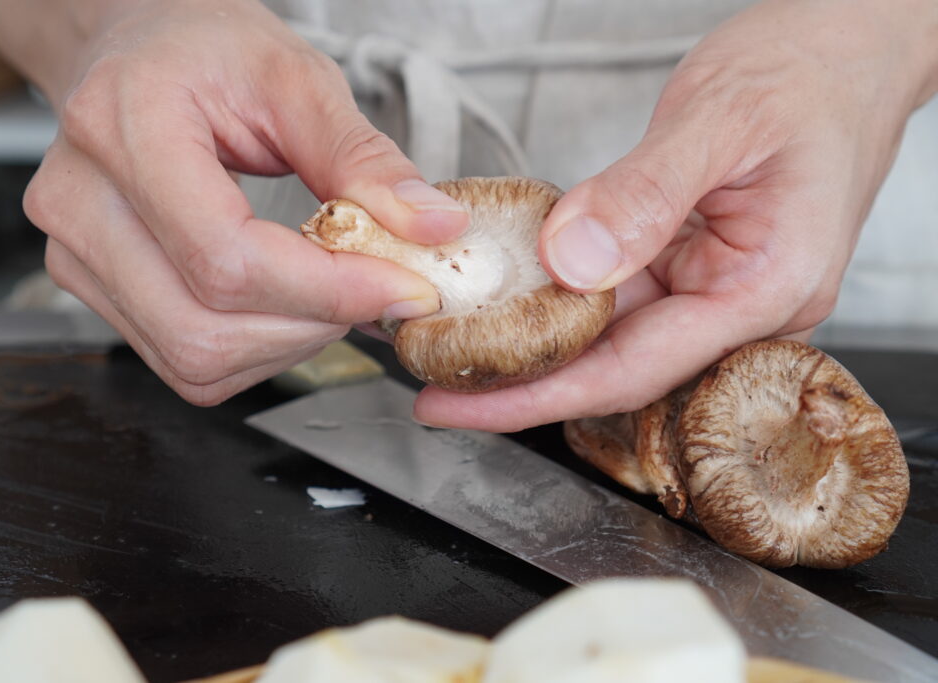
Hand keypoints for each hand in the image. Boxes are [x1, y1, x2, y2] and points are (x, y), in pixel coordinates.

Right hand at [0, 0, 466, 404]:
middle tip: (373, 285)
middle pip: (205, 327)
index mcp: (122, 126)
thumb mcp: (296, 80)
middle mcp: (79, 202)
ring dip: (288, 343)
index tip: (403, 286)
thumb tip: (430, 227)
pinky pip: (185, 362)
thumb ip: (362, 158)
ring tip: (329, 287)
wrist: (137, 52)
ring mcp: (75, 254)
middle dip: (314, 324)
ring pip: (195, 359)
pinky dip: (255, 350)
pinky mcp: (92, 288)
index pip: (225, 257)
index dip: (329, 289)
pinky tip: (286, 304)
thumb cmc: (205, 54)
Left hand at [413, 0, 937, 430]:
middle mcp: (743, 305)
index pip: (635, 366)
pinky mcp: (693, 266)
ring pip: (611, 334)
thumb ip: (646, 192)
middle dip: (524, 380)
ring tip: (455, 347)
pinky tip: (509, 295)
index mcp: (767, 287)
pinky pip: (618, 295)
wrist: (849, 50)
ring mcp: (717, 288)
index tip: (464, 406)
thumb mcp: (723, 118)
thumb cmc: (810, 74)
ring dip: (535, 342)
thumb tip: (573, 262)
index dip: (542, 395)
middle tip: (434, 382)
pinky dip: (560, 297)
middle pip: (617, 365)